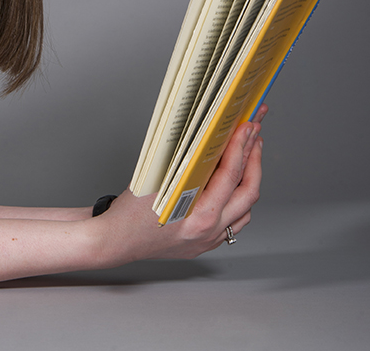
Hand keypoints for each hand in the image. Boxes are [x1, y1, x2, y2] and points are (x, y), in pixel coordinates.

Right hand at [93, 106, 265, 266]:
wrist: (115, 240)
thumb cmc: (130, 211)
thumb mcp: (157, 177)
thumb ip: (185, 159)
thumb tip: (205, 134)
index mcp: (199, 216)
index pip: (230, 175)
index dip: (240, 146)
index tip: (246, 127)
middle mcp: (209, 231)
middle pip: (247, 192)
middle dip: (253, 159)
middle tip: (254, 135)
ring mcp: (210, 240)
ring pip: (245, 208)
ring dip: (249, 179)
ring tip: (249, 154)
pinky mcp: (206, 243)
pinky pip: (234, 221)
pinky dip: (239, 199)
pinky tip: (235, 183)